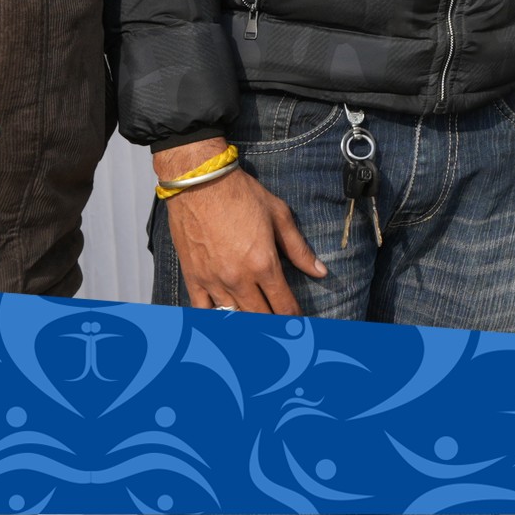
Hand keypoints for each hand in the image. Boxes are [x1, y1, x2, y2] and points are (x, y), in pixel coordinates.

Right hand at [156, 140, 326, 312]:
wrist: (200, 182)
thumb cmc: (240, 194)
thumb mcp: (279, 216)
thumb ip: (299, 249)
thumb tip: (320, 271)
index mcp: (263, 264)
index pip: (284, 306)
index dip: (294, 320)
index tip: (299, 325)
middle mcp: (238, 278)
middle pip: (260, 318)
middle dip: (274, 327)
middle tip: (282, 331)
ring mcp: (213, 281)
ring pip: (232, 318)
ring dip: (246, 323)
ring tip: (257, 326)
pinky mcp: (193, 278)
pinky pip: (203, 311)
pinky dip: (214, 319)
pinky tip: (224, 321)